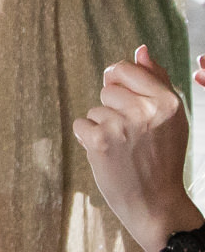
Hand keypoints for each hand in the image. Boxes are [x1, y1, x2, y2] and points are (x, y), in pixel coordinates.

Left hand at [73, 46, 202, 251]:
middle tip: (131, 134)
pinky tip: (107, 154)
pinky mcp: (99, 141)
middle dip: (112, 107)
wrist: (156, 203)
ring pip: (95, 108)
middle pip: (107, 87)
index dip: (119, 83)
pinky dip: (88, 138)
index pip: (125, 69)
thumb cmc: (161, 157)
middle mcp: (147, 111)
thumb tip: (141, 49)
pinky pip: (80, 123)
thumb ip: (157, 80)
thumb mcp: (171, 118)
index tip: (126, 102)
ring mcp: (122, 126)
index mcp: (168, 102)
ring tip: (122, 147)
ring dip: (102, 125)